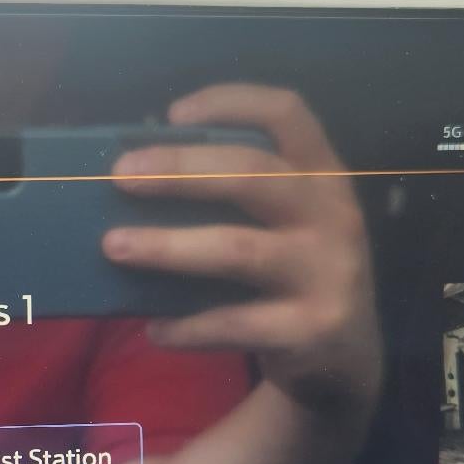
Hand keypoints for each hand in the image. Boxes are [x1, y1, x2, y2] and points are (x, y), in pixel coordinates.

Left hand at [101, 84, 381, 415]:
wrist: (348, 361)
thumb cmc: (294, 277)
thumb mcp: (288, 226)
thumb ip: (238, 199)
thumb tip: (141, 179)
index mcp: (323, 177)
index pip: (288, 114)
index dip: (232, 102)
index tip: (172, 114)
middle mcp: (332, 216)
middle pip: (253, 174)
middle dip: (181, 170)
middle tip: (121, 176)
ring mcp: (328, 273)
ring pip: (237, 249)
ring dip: (168, 246)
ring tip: (115, 246)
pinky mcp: (313, 328)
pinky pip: (236, 323)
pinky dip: (188, 327)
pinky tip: (155, 329)